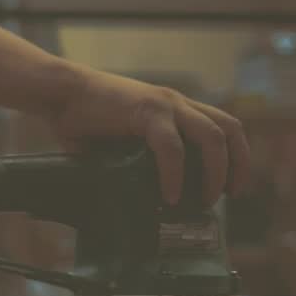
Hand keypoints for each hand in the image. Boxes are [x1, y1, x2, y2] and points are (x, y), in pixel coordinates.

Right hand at [46, 66, 249, 204]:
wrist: (58, 93)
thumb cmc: (82, 119)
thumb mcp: (121, 142)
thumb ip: (137, 162)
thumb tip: (142, 202)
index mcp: (174, 108)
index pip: (223, 127)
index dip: (236, 157)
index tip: (231, 187)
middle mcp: (177, 102)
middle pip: (229, 129)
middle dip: (237, 166)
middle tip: (230, 196)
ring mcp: (164, 104)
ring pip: (212, 136)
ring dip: (215, 172)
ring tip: (204, 200)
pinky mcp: (146, 111)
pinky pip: (171, 147)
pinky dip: (175, 174)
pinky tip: (169, 196)